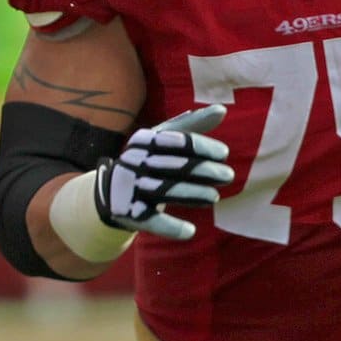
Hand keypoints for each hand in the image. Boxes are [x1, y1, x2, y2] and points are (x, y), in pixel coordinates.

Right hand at [94, 104, 234, 239]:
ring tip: (214, 197)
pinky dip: (170, 227)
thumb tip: (222, 109)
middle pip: (173, 165)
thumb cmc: (148, 160)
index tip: (223, 153)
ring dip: (193, 194)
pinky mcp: (127, 212)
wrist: (112, 191)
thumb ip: (192, 126)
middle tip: (228, 176)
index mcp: (141, 141)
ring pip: (164, 191)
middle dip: (204, 170)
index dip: (202, 146)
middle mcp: (133, 162)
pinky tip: (190, 231)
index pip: (175, 140)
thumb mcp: (164, 140)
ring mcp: (129, 188)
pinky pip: (150, 220)